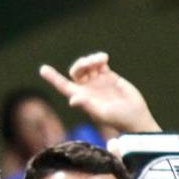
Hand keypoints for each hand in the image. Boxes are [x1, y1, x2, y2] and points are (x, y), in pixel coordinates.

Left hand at [39, 52, 159, 132]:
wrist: (136, 117)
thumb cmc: (118, 119)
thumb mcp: (102, 114)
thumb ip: (88, 106)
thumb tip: (72, 99)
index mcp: (81, 98)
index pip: (63, 86)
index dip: (53, 78)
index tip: (43, 69)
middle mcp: (87, 89)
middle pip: (76, 71)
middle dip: (80, 64)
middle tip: (90, 62)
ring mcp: (98, 82)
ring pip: (87, 65)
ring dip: (91, 60)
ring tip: (102, 59)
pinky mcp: (109, 76)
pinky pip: (99, 63)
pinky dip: (99, 58)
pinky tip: (104, 58)